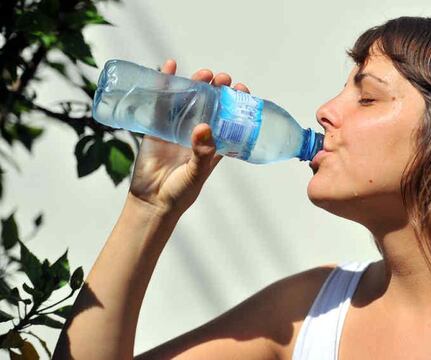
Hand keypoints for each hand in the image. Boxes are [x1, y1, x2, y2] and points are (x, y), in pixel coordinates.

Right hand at [127, 59, 250, 215]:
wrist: (152, 202)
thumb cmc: (180, 192)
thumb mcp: (197, 173)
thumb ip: (202, 152)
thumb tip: (204, 127)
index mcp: (214, 145)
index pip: (229, 119)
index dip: (236, 104)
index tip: (242, 90)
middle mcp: (197, 133)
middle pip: (210, 105)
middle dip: (218, 90)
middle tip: (223, 79)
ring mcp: (177, 128)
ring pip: (188, 100)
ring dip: (196, 84)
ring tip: (204, 74)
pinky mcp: (157, 127)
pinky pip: (161, 102)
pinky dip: (165, 84)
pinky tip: (169, 67)